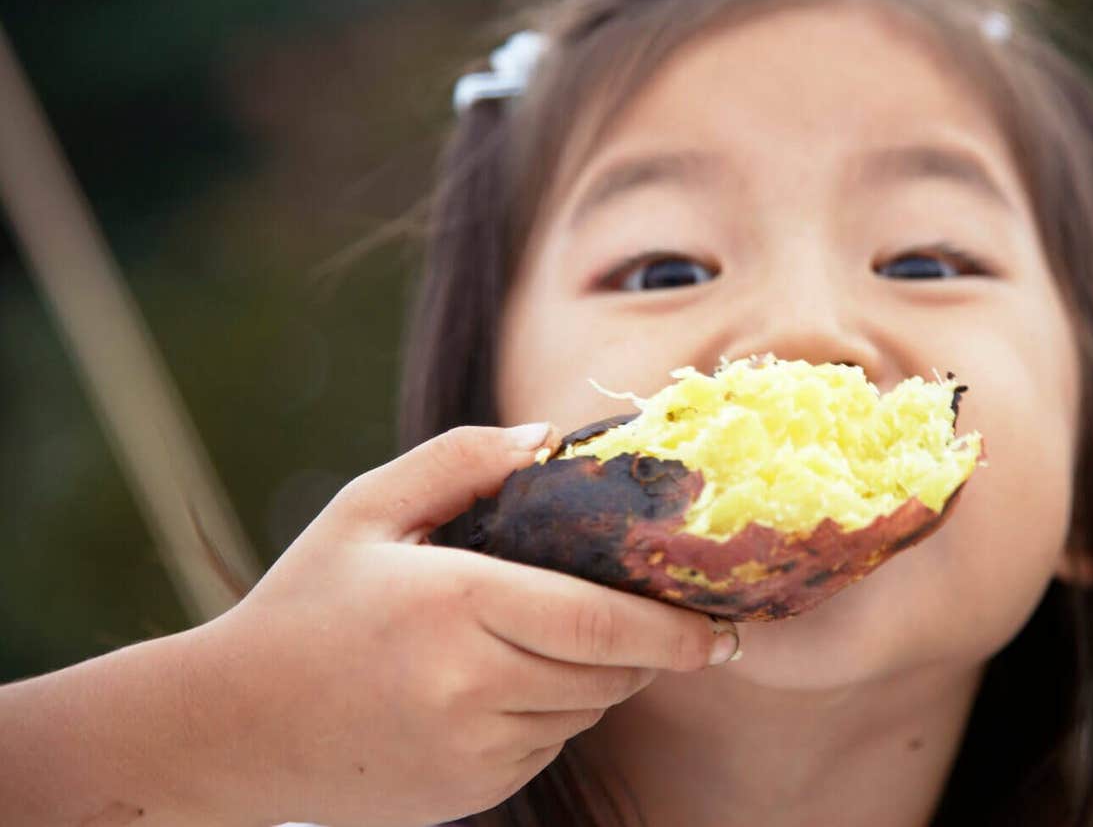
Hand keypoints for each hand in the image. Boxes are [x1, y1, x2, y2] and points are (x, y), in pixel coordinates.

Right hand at [187, 424, 739, 826]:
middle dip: (643, 643)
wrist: (232, 728)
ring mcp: (472, 751)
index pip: (600, 622)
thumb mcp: (368, 509)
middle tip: (642, 608)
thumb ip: (461, 460)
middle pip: (609, 669)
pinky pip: (551, 746)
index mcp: (453, 604)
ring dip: (596, 674)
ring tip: (540, 635)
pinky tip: (500, 682)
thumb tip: (552, 440)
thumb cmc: (306, 604)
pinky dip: (553, 711)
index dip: (675, 628)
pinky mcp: (471, 791)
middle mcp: (470, 687)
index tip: (723, 626)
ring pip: (586, 710)